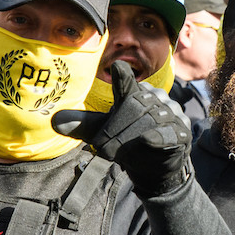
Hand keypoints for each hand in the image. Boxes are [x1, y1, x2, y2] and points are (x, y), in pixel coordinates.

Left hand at [52, 61, 192, 196]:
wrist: (155, 167)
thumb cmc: (128, 142)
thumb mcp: (102, 133)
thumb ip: (82, 125)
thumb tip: (54, 122)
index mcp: (135, 94)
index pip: (127, 83)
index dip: (123, 77)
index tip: (118, 67)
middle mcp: (155, 98)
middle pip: (132, 109)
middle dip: (115, 130)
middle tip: (102, 148)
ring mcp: (170, 114)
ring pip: (148, 122)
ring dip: (129, 139)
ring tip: (118, 153)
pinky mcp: (181, 132)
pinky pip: (167, 133)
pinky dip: (157, 138)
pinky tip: (147, 141)